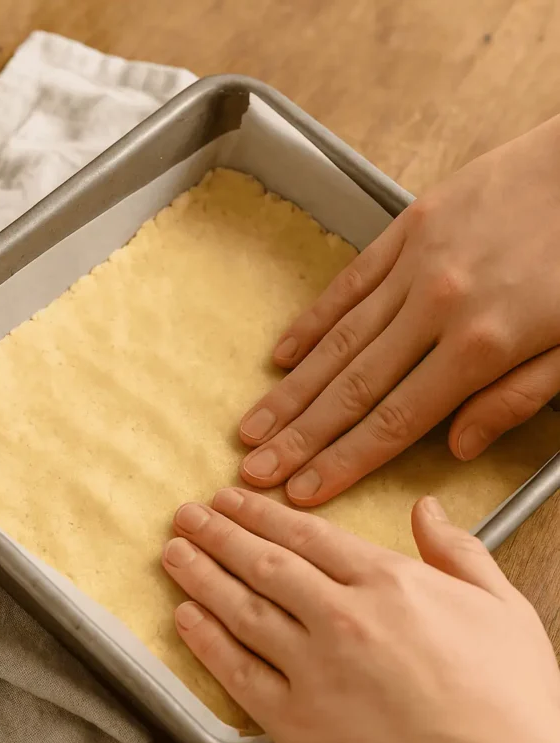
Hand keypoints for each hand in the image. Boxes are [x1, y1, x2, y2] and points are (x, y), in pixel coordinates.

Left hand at [162, 489, 559, 742]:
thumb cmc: (510, 700)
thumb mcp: (501, 607)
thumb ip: (459, 551)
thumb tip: (427, 509)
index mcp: (389, 582)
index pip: (308, 535)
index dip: (262, 514)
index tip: (231, 499)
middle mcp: (340, 614)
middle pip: (264, 563)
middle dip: (219, 534)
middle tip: (186, 515)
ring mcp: (311, 666)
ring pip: (241, 608)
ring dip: (201, 576)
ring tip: (172, 553)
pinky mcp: (293, 720)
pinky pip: (237, 670)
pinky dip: (206, 640)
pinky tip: (185, 617)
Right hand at [238, 116, 559, 505]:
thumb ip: (516, 399)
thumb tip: (458, 448)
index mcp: (482, 346)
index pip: (395, 421)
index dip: (343, 461)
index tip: (300, 491)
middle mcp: (437, 307)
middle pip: (353, 388)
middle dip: (299, 437)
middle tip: (252, 471)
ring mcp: (418, 263)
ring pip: (340, 341)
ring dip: (291, 391)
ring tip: (252, 426)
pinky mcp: (411, 225)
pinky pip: (351, 282)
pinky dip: (313, 322)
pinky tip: (282, 355)